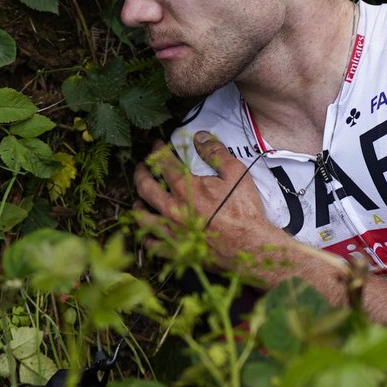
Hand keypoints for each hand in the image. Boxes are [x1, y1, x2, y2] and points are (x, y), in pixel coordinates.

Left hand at [132, 132, 309, 287]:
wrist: (249, 246)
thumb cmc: (244, 210)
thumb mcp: (236, 173)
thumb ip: (215, 152)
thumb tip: (199, 136)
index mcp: (184, 188)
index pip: (163, 163)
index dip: (157, 150)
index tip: (157, 145)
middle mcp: (172, 209)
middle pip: (145, 187)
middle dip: (140, 174)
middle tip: (141, 168)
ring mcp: (171, 231)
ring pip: (142, 217)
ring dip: (138, 206)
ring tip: (138, 200)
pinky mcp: (175, 250)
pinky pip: (151, 245)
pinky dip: (146, 238)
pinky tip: (148, 233)